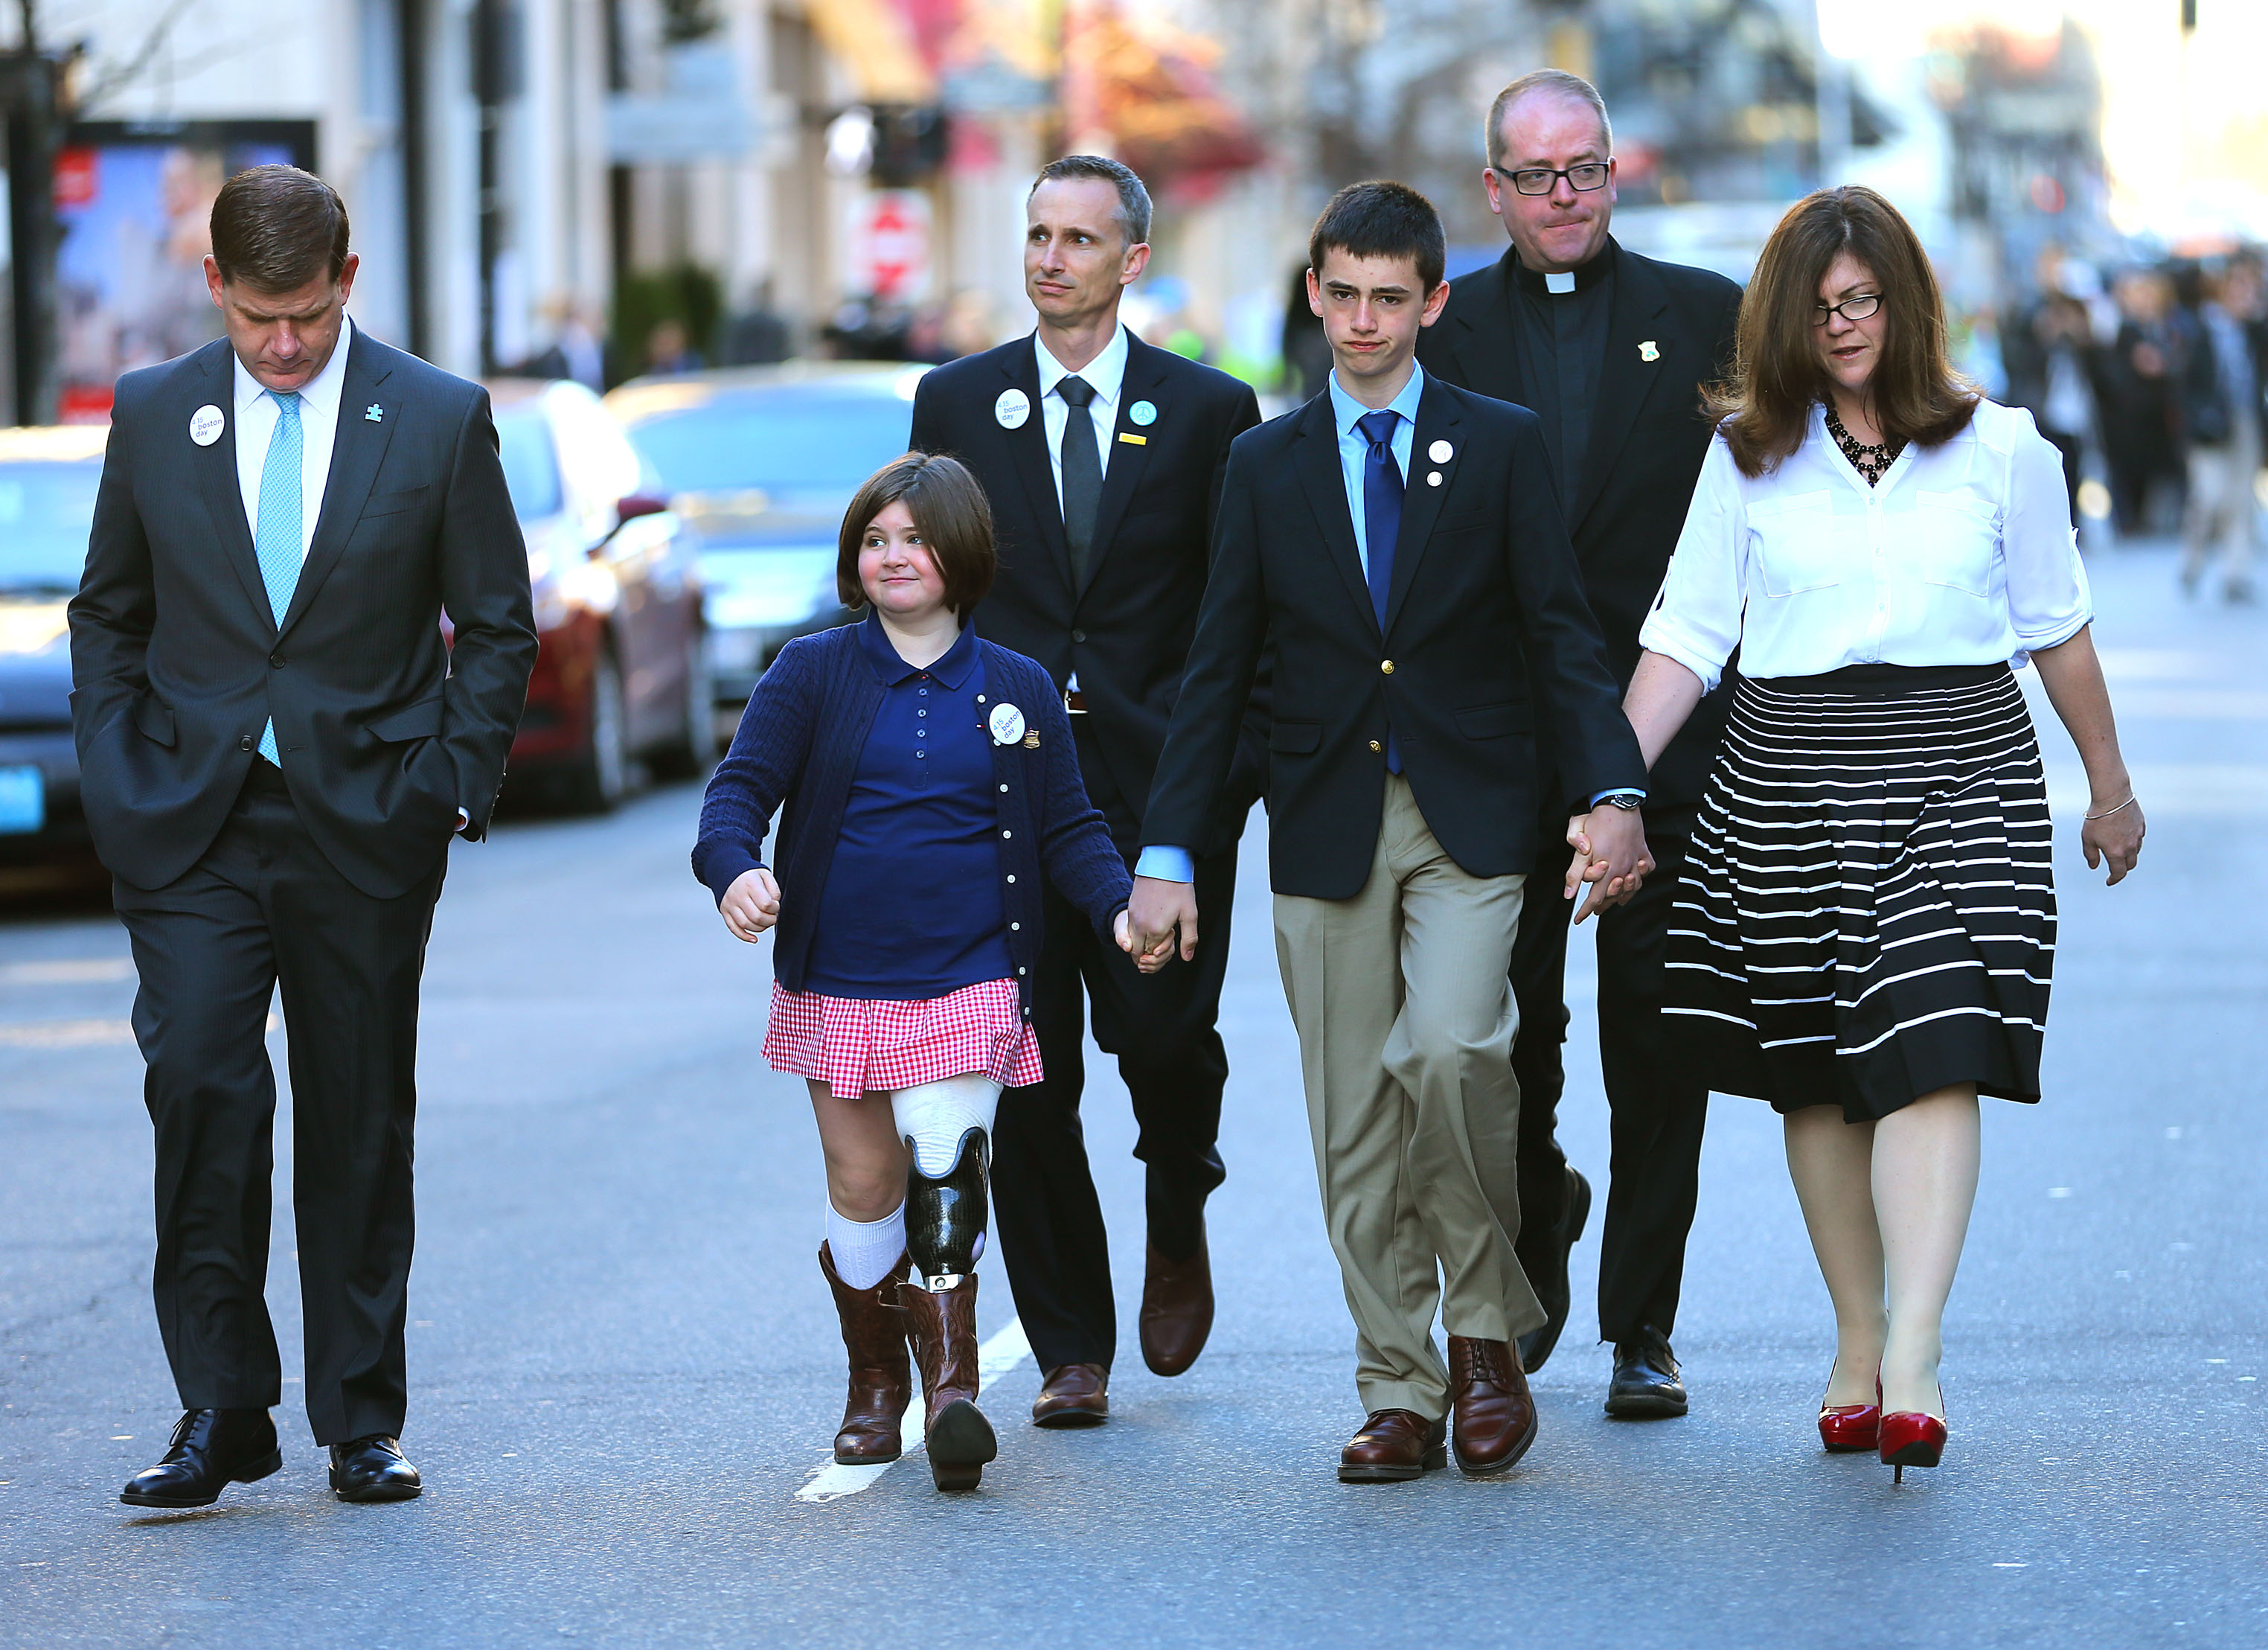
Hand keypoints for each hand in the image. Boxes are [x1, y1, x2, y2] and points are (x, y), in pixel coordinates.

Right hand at [720, 867, 780, 941]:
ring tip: (765, 922)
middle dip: (770, 920)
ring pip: (745, 924)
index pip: (765, 904)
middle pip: (756, 916)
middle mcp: (738, 895)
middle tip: (773, 916)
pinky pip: (733, 928)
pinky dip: (744, 936)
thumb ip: (774, 889)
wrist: (728, 872)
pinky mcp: (725, 912)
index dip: (775, 908)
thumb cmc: (750, 876)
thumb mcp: (765, 875)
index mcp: (750, 885)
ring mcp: (730, 905)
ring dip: (760, 928)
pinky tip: (754, 938)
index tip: (775, 906)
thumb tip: (774, 905)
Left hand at [1115, 908, 1168, 973]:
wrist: (1126, 932)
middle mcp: (1164, 935)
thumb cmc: (1125, 929)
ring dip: (1154, 965)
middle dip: (1156, 959)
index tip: (1154, 953)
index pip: (1169, 936)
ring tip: (1140, 965)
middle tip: (1141, 960)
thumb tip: (1127, 947)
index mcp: (1158, 925)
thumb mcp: (1121, 931)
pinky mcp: (1160, 954)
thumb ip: (1122, 938)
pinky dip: (1152, 968)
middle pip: (1170, 950)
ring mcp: (1164, 945)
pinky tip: (1143, 968)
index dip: (1164, 946)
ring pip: (1166, 958)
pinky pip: (1161, 963)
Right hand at [1127, 874, 1199, 964]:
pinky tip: (1153, 919)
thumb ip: (1189, 939)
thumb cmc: (1178, 887)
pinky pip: (1131, 928)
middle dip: (1150, 952)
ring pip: (1133, 940)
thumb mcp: (1190, 914)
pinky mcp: (1130, 908)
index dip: (1162, 953)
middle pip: (1138, 951)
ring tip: (1160, 929)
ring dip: (1144, 941)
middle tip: (1165, 939)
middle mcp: (1140, 925)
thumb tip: (1187, 957)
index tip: (1172, 939)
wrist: (1163, 863)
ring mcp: (1133, 916)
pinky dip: (1139, 931)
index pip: (1152, 954)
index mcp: (1155, 930)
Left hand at [1563, 806, 1653, 923]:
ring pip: (1632, 886)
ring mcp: (1635, 860)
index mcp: (1606, 869)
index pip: (1596, 898)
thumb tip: (1569, 894)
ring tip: (1615, 900)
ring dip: (1623, 895)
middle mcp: (1623, 868)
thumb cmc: (1596, 821)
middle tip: (1594, 910)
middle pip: (1614, 895)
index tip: (1579, 919)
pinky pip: (1646, 870)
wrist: (1618, 802)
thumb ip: (1574, 872)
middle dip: (1603, 905)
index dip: (1586, 910)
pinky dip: (1641, 877)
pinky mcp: (1643, 851)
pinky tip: (1633, 880)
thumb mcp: (1578, 846)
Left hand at [2081, 794, 2144, 884]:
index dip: (2114, 879)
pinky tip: (2124, 837)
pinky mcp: (2141, 826)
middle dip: (2122, 869)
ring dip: (2128, 855)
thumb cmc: (2098, 817)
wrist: (2112, 797)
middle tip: (2114, 868)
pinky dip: (2132, 842)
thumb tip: (2094, 866)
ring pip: (2136, 852)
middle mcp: (2130, 847)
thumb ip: (2091, 855)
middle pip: (2130, 865)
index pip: (2118, 872)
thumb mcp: (2088, 839)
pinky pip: (2139, 839)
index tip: (2109, 881)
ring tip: (2118, 851)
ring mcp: (2138, 836)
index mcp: (2116, 852)